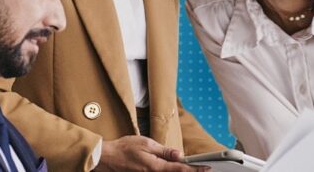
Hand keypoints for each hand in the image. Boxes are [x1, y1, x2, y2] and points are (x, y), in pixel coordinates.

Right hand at [94, 135, 210, 171]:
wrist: (107, 159)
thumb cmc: (125, 148)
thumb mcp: (146, 144)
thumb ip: (164, 151)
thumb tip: (179, 154)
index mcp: (156, 167)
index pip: (180, 169)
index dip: (195, 170)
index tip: (207, 168)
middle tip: (203, 169)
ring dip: (179, 171)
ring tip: (190, 168)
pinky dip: (169, 171)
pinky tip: (174, 168)